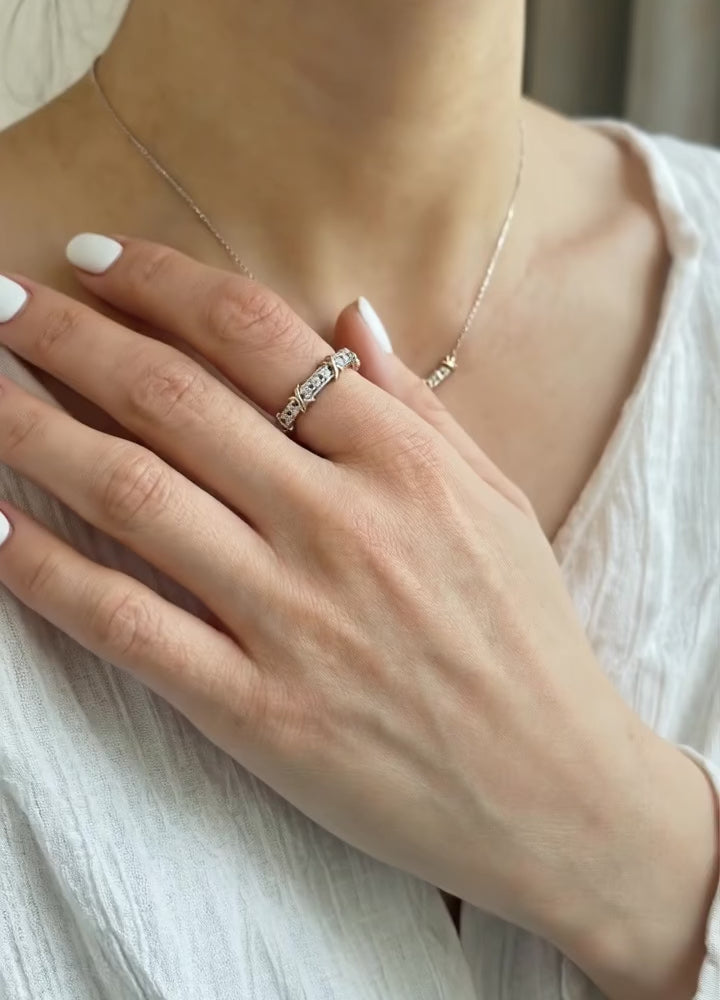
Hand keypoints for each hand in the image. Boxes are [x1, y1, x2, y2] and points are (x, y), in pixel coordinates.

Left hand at [0, 236, 711, 993]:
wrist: (556, 793)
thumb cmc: (524, 636)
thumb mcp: (495, 499)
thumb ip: (413, 404)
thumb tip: (344, 311)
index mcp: (403, 461)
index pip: (258, 337)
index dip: (162, 283)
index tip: (94, 257)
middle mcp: (341, 524)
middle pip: (174, 400)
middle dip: (69, 335)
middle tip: (3, 296)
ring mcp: (294, 618)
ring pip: (132, 496)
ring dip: (35, 431)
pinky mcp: (257, 711)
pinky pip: (129, 625)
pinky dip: (48, 573)